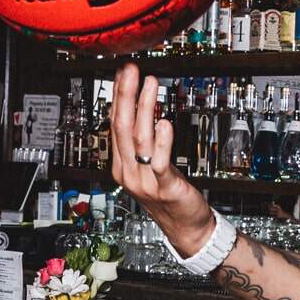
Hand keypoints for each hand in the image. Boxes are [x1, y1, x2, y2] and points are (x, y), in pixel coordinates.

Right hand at [109, 61, 212, 254]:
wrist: (185, 228)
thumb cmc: (169, 194)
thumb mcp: (149, 166)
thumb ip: (143, 141)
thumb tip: (141, 108)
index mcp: (121, 165)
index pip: (114, 124)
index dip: (118, 97)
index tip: (123, 74)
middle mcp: (128, 172)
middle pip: (122, 128)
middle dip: (126, 96)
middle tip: (130, 71)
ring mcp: (145, 181)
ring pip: (139, 140)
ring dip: (144, 109)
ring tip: (150, 86)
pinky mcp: (165, 188)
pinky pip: (160, 162)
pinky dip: (162, 142)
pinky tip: (165, 123)